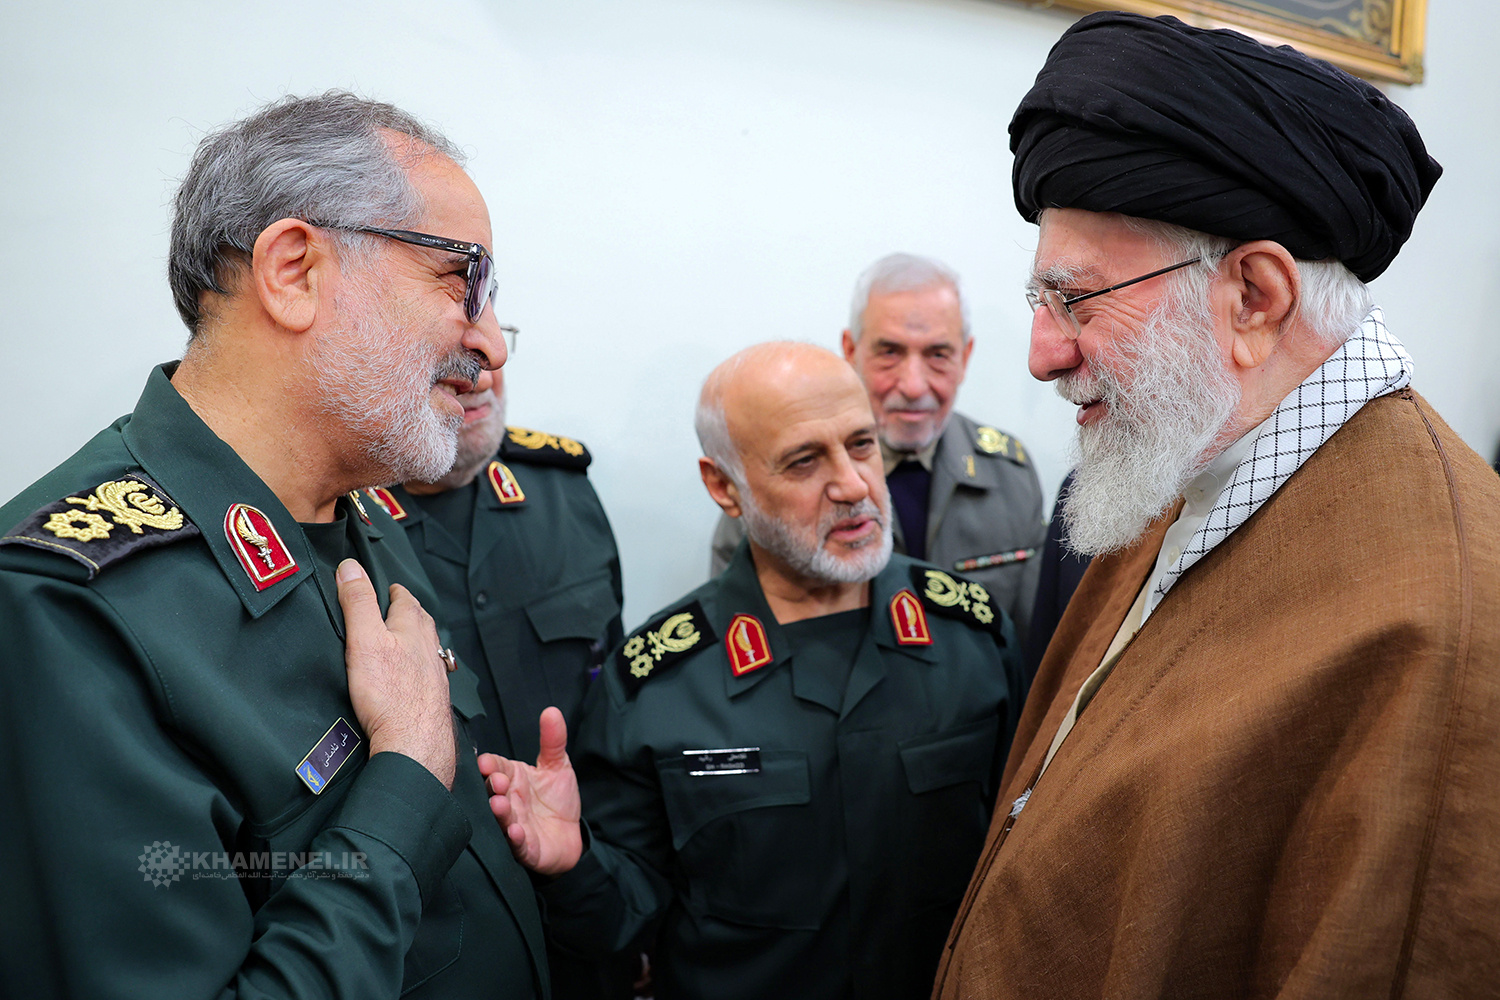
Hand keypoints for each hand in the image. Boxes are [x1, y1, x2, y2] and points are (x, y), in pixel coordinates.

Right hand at [337, 559, 455, 788]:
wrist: (414, 743)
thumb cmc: (390, 694)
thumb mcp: (365, 640)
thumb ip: (358, 603)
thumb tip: (350, 567)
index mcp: (414, 628)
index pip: (405, 600)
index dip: (394, 591)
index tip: (389, 587)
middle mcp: (429, 648)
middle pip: (420, 622)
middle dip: (408, 613)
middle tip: (396, 608)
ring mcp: (434, 675)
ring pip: (426, 648)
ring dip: (416, 640)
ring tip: (405, 638)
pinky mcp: (432, 699)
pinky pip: (426, 675)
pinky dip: (418, 668)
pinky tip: (412, 678)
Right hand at [477, 707, 582, 874]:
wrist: (570, 836)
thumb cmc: (557, 800)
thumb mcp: (558, 766)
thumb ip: (554, 740)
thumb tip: (552, 711)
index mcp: (513, 779)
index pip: (496, 768)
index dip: (490, 765)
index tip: (485, 763)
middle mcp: (509, 801)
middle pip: (494, 792)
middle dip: (492, 786)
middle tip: (497, 781)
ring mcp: (514, 824)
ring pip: (501, 819)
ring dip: (500, 812)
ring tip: (499, 804)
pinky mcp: (525, 848)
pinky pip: (517, 845)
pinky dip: (514, 839)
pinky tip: (516, 831)